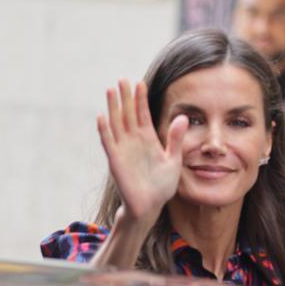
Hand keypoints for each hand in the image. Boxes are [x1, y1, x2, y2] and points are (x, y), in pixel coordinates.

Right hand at [97, 79, 188, 225]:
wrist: (150, 206)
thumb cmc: (162, 186)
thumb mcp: (173, 160)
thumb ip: (175, 139)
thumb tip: (182, 117)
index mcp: (148, 139)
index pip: (142, 114)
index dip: (140, 99)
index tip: (139, 83)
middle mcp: (134, 141)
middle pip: (127, 114)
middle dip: (125, 97)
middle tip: (122, 79)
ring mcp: (123, 149)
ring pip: (116, 123)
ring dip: (113, 107)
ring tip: (111, 90)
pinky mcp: (115, 160)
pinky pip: (108, 142)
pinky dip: (105, 130)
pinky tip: (102, 116)